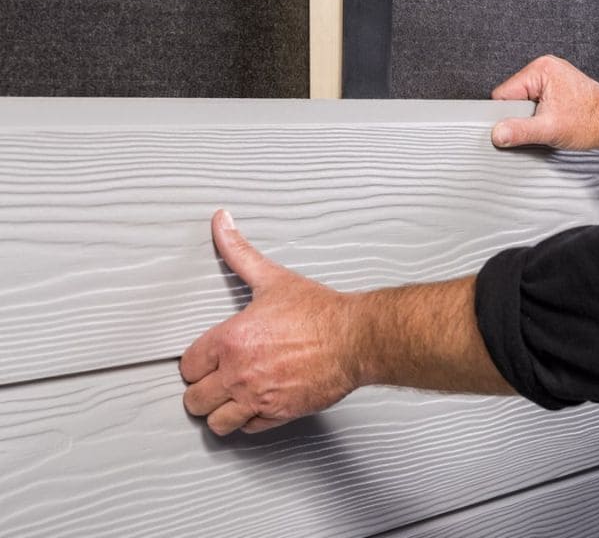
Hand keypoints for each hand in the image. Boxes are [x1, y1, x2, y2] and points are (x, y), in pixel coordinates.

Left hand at [180, 210, 360, 435]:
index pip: (188, 365)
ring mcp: (257, 397)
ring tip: (230, 400)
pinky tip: (257, 405)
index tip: (206, 360)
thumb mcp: (273, 278)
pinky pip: (248, 429)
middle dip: (204, 391)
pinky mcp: (278, 414)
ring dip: (221, 412)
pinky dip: (249, 421)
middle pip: (195, 399)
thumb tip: (222, 223)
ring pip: (216, 422)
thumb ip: (239, 252)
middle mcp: (238, 372)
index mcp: (230, 339)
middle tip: (216, 381)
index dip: (196, 363)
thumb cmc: (319, 313)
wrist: (355, 339)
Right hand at [491, 55, 598, 149]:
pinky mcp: (555, 87)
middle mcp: (545, 68)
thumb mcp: (549, 130)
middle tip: (542, 123)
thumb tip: (498, 133)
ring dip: (532, 116)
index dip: (508, 114)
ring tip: (551, 121)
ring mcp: (551, 77)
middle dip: (522, 115)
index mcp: (541, 69)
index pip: (503, 94)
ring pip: (523, 102)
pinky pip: (534, 102)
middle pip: (512, 98)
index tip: (523, 123)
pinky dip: (540, 115)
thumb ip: (519, 131)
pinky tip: (554, 119)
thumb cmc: (591, 121)